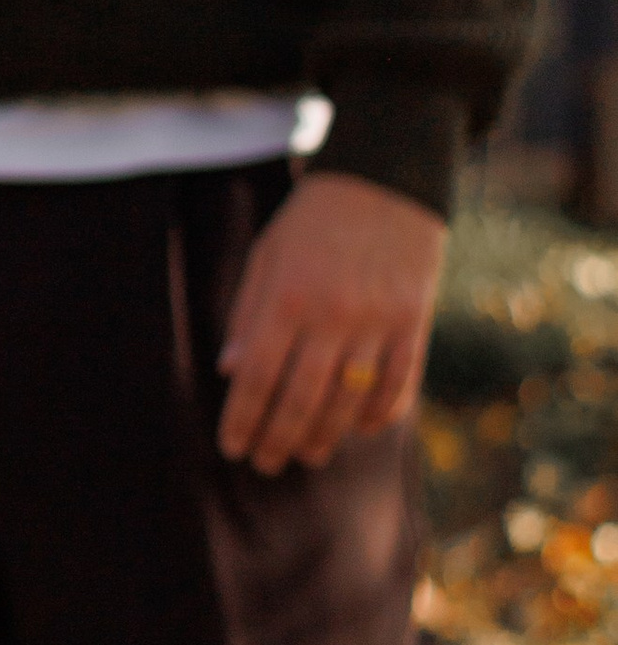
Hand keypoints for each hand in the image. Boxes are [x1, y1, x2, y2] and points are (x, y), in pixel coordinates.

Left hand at [218, 172, 446, 472]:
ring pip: (348, 400)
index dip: (242, 419)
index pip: (256, 376)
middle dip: (278, 440)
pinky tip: (357, 428)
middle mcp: (333, 315)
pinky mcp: (414, 322)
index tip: (232, 447)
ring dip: (325, 436)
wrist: (386, 180)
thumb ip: (249, 313)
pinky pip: (398, 384)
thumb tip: (229, 370)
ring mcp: (378, 322)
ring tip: (308, 454)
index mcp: (288, 298)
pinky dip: (376, 414)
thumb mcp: (268, 256)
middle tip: (266, 464)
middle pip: (301, 399)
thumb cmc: (314, 220)